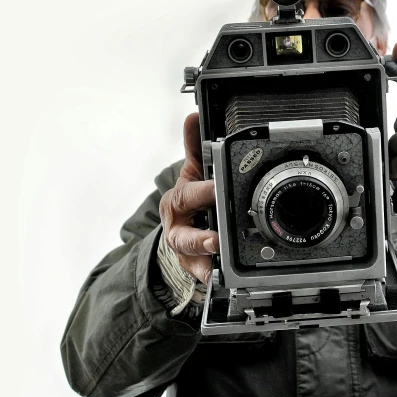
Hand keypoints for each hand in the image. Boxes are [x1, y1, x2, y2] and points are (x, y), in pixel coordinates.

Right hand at [158, 113, 218, 282]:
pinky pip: (201, 276)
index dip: (202, 192)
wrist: (179, 232)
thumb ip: (194, 147)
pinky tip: (219, 279)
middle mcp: (177, 229)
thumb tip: (192, 117)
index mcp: (177, 202)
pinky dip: (209, 278)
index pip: (188, 196)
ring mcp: (185, 252)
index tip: (216, 189)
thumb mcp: (192, 174)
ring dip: (205, 261)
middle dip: (199, 238)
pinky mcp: (194, 269)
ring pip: (191, 259)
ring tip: (218, 264)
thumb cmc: (189, 202)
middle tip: (215, 239)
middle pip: (183, 236)